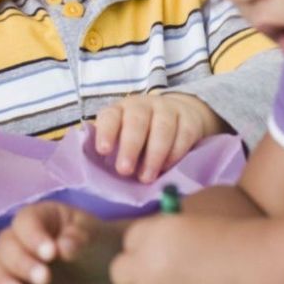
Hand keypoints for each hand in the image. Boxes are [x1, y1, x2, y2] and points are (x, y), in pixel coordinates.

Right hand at [0, 200, 123, 283]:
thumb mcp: (94, 237)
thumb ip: (79, 239)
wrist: (103, 272)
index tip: (51, 254)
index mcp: (39, 218)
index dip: (33, 237)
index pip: (25, 221)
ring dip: (2, 282)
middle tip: (44, 279)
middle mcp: (19, 239)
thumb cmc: (98, 245)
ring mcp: (13, 265)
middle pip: (6, 246)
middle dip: (22, 264)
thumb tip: (62, 247)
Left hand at [91, 91, 225, 181]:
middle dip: (130, 146)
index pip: (111, 116)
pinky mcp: (189, 119)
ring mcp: (168, 110)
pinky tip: (167, 168)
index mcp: (121, 110)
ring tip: (146, 177)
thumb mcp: (123, 136)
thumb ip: (111, 149)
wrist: (181, 114)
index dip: (106, 131)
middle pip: (137, 121)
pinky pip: (184, 135)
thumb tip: (93, 170)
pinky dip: (175, 153)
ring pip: (162, 128)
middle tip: (124, 170)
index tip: (103, 150)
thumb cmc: (142, 134)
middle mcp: (144, 106)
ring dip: (154, 154)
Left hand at [112, 212, 260, 283]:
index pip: (129, 243)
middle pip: (119, 274)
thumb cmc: (230, 237)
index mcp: (149, 234)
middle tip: (154, 280)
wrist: (252, 265)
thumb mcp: (188, 224)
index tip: (157, 256)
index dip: (142, 250)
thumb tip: (152, 249)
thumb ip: (164, 237)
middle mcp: (144, 264)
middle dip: (134, 276)